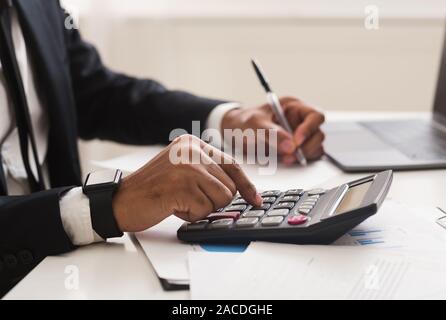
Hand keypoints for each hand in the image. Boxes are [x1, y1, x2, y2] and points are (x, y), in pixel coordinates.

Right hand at [112, 134, 262, 231]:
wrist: (121, 200)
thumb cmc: (152, 190)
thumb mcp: (182, 169)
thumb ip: (208, 172)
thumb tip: (239, 189)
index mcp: (193, 143)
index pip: (231, 165)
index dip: (246, 185)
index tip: (255, 199)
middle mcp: (192, 150)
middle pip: (229, 185)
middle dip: (213, 200)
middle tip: (187, 198)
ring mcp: (188, 166)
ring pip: (222, 198)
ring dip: (202, 207)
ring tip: (179, 200)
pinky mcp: (183, 184)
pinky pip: (205, 209)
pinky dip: (191, 214)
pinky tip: (173, 205)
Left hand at [221, 97, 324, 163]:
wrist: (234, 133)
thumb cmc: (244, 121)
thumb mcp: (255, 123)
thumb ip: (272, 133)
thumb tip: (290, 146)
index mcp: (293, 107)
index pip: (315, 116)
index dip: (310, 128)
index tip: (296, 141)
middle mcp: (299, 121)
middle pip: (318, 134)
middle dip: (306, 146)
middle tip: (290, 155)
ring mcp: (299, 137)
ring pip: (314, 147)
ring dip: (303, 155)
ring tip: (285, 159)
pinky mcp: (295, 150)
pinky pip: (306, 157)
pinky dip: (299, 161)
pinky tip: (285, 161)